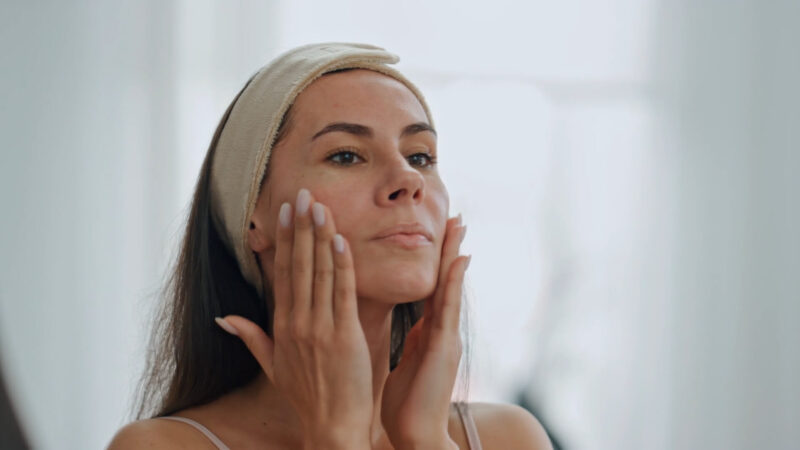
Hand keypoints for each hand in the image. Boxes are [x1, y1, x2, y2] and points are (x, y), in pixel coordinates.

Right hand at [217, 188, 372, 448]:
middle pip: (297, 266)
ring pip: (318, 273)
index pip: (282, 273)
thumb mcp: (272, 366)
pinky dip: (341, 265)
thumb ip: (251, 337)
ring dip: (319, 236)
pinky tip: (339, 239)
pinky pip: (341, 293)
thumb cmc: (307, 396)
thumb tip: (223, 318)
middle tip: (302, 193)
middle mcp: (297, 323)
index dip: (283, 240)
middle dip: (300, 227)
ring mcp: (319, 328)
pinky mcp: (343, 336)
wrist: (331, 427)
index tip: (285, 211)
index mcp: (281, 326)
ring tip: (320, 205)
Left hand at [381, 215, 469, 448]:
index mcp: (429, 333)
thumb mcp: (408, 361)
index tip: (439, 232)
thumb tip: (412, 323)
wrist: (415, 436)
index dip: (436, 260)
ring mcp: (446, 338)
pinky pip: (448, 310)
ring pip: (451, 287)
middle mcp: (442, 330)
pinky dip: (455, 283)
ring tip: (460, 225)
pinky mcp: (444, 348)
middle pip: (445, 280)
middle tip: (457, 215)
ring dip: (455, 255)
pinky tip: (460, 261)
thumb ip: (413, 340)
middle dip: (451, 248)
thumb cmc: (407, 404)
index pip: (432, 287)